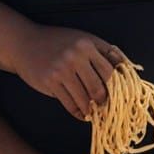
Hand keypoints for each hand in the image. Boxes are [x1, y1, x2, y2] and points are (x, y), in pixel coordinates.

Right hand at [11, 23, 126, 121]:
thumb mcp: (83, 39)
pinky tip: (82, 114)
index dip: (115, 87)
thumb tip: (127, 69)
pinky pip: (69, 104)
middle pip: (98, 88)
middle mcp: (74, 56)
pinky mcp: (49, 82)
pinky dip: (78, 113)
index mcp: (87, 45)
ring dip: (91, 110)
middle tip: (106, 107)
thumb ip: (104, 52)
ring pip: (84, 99)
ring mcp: (60, 70)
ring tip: (95, 112)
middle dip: (104, 101)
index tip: (119, 96)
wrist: (25, 43)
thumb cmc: (58, 41)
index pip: (109, 72)